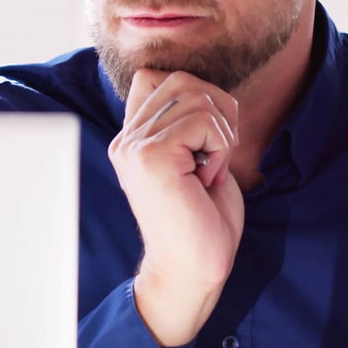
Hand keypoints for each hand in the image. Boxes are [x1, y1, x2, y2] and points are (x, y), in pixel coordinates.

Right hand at [109, 68, 244, 346]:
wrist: (192, 271)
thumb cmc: (202, 222)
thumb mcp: (196, 159)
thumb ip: (188, 121)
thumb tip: (201, 86)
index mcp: (132, 139)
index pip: (157, 76)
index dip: (195, 96)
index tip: (204, 142)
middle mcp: (126, 139)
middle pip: (182, 80)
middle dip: (218, 111)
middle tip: (215, 156)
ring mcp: (134, 146)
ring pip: (197, 96)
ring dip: (221, 133)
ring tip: (209, 170)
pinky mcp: (151, 156)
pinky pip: (205, 121)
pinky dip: (221, 148)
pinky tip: (207, 179)